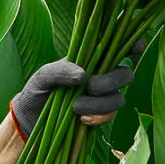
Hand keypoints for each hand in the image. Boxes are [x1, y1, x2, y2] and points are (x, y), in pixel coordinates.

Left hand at [9, 40, 143, 136]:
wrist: (30, 120)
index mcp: (90, 57)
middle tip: (91, 87)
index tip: (134, 48)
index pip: (119, 45)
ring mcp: (102, 97)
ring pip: (119, 98)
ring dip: (100, 104)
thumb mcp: (42, 76)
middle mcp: (101, 75)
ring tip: (76, 107)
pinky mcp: (99, 116)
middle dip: (112, 81)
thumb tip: (83, 75)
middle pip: (125, 74)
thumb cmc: (36, 90)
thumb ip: (59, 70)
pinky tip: (82, 119)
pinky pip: (110, 116)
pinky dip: (98, 118)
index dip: (134, 43)